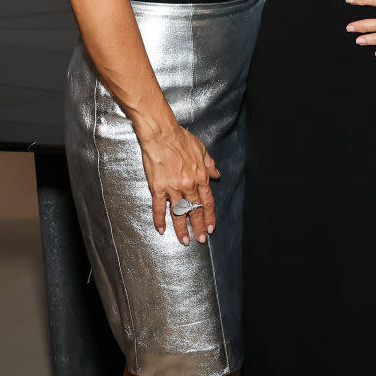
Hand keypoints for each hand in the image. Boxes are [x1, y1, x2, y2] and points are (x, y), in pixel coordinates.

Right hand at [138, 124, 219, 244]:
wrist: (161, 134)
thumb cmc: (180, 138)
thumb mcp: (201, 149)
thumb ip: (209, 164)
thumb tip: (216, 174)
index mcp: (200, 176)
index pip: (207, 201)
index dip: (210, 216)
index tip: (211, 227)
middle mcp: (188, 185)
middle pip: (195, 211)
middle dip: (199, 227)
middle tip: (201, 239)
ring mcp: (173, 188)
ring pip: (179, 213)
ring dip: (182, 229)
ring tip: (184, 241)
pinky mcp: (158, 187)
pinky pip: (159, 207)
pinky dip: (160, 220)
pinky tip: (161, 229)